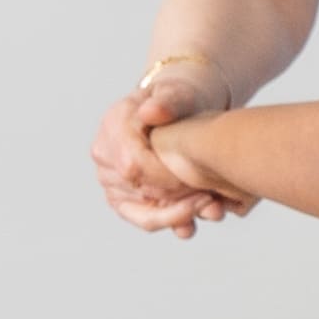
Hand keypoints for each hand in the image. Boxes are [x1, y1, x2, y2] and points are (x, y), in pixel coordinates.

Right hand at [97, 60, 247, 234]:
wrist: (182, 112)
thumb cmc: (183, 100)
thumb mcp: (181, 93)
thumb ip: (169, 101)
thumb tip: (150, 112)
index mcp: (113, 124)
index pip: (133, 164)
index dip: (166, 178)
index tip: (199, 180)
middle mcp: (105, 153)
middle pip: (136, 190)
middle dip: (177, 198)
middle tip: (213, 199)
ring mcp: (110, 178)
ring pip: (139, 211)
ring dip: (177, 216)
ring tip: (211, 210)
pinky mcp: (122, 197)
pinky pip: (142, 219)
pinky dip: (169, 223)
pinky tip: (192, 225)